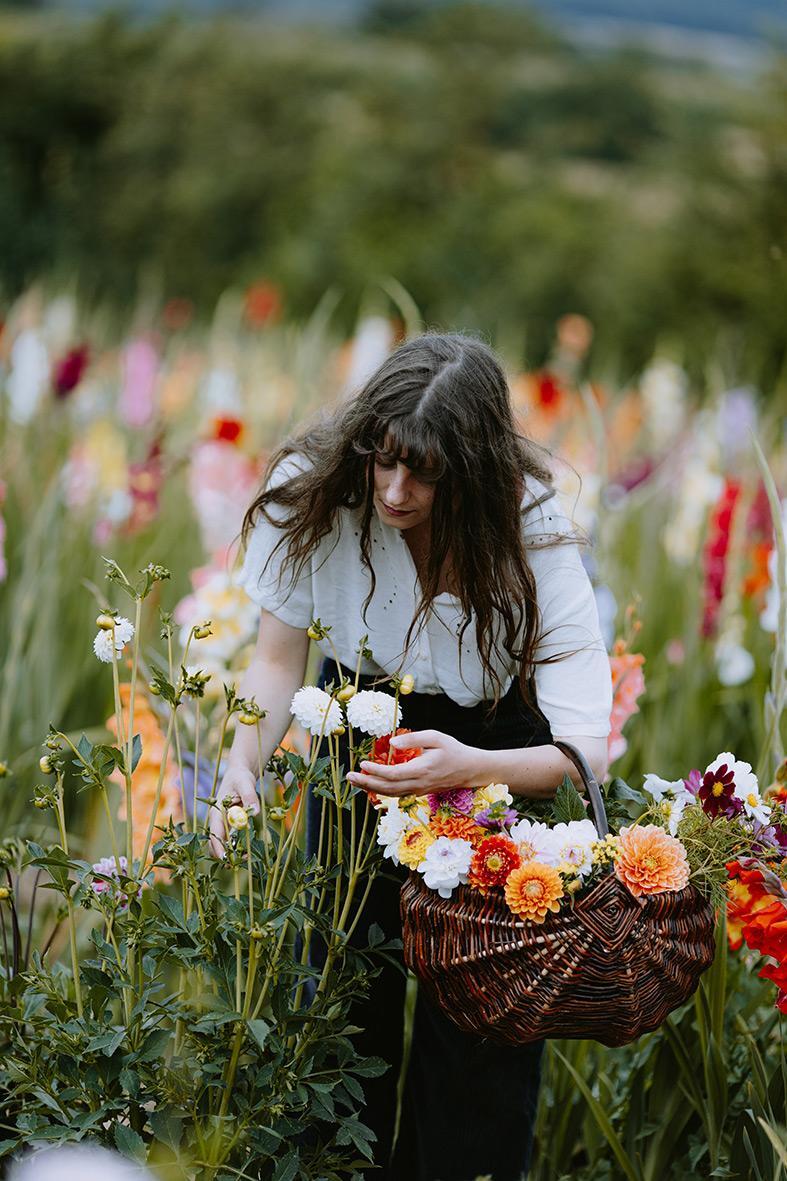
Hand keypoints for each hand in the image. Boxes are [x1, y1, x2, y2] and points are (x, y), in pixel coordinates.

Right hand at [208, 763, 258, 857]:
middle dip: (225, 855)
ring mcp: (221, 825)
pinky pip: (229, 841)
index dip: (219, 847)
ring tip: (246, 858)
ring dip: (231, 854)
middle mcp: (216, 821)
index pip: (215, 833)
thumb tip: (254, 812)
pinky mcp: (228, 826)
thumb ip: (250, 797)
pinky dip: (236, 848)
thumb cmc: (240, 777)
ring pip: (221, 845)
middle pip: (215, 844)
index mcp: (216, 812)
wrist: (239, 775)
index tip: (226, 859)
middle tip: (242, 861)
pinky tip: (246, 852)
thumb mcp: (245, 783)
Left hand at [346, 730, 484, 797]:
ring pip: (390, 794)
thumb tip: (392, 742)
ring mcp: (418, 791)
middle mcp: (418, 784)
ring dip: (370, 789)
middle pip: (387, 788)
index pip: (393, 775)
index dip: (376, 771)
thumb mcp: (436, 737)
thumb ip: (414, 738)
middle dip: (366, 783)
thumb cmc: (454, 750)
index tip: (363, 762)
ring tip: (355, 780)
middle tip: (349, 776)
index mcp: (421, 769)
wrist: (471, 770)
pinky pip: (397, 795)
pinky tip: (371, 786)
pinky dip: (382, 792)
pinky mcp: (419, 792)